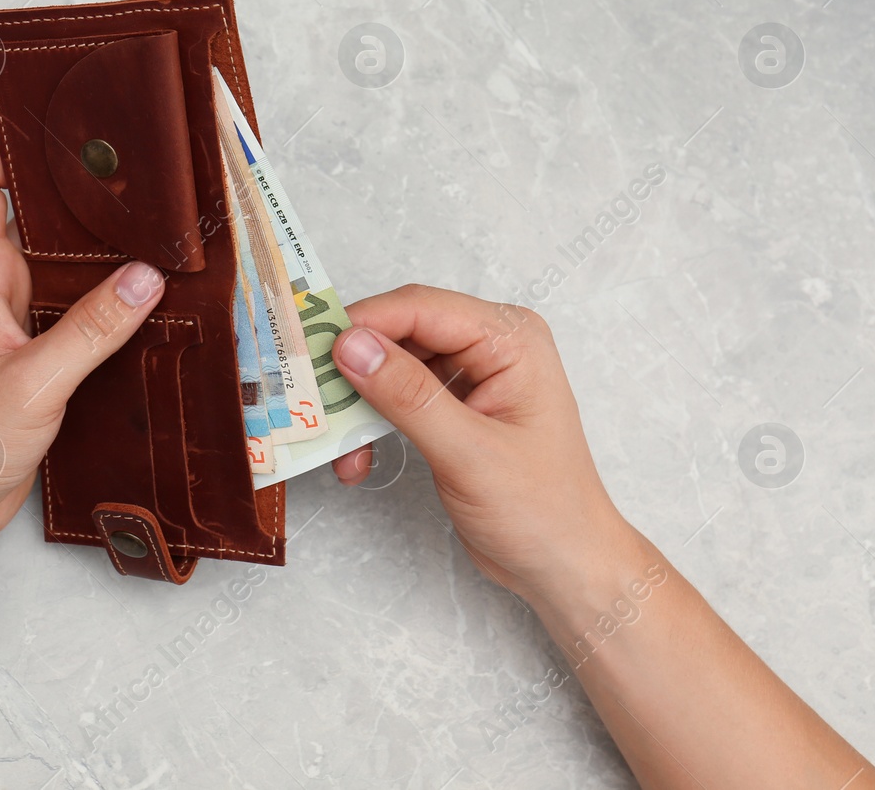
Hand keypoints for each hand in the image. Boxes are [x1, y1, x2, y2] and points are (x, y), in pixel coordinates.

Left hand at [0, 142, 165, 553]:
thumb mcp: (31, 386)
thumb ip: (89, 332)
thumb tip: (144, 279)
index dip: (9, 148)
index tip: (65, 139)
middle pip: (29, 215)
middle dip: (76, 195)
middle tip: (135, 181)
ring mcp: (12, 320)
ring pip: (58, 264)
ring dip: (99, 252)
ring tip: (157, 233)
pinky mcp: (33, 354)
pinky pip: (72, 309)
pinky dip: (106, 301)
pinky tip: (149, 303)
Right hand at [329, 284, 638, 609]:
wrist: (564, 566)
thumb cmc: (542, 511)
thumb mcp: (469, 453)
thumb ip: (408, 396)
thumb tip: (351, 345)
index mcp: (510, 340)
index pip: (422, 308)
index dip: (364, 324)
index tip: (310, 351)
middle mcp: (491, 346)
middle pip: (401, 332)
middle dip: (355, 367)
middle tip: (312, 400)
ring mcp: (471, 375)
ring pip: (392, 364)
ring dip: (358, 403)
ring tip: (341, 447)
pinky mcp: (453, 406)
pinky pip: (397, 395)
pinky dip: (371, 423)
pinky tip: (358, 459)